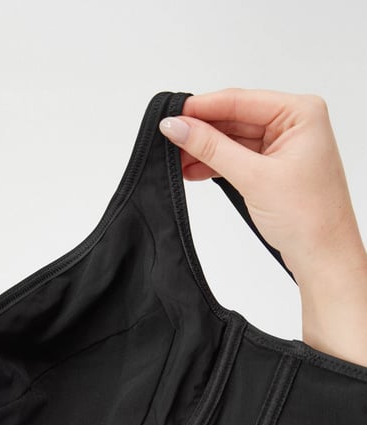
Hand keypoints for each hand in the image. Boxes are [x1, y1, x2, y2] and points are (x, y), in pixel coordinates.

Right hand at [159, 87, 365, 286]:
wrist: (324, 257)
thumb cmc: (310, 217)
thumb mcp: (254, 177)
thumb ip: (212, 148)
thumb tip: (178, 126)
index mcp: (300, 113)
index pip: (240, 100)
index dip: (202, 108)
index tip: (171, 116)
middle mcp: (294, 124)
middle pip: (235, 119)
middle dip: (201, 132)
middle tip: (168, 141)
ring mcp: (284, 147)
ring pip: (233, 140)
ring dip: (205, 151)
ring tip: (176, 161)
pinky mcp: (275, 169)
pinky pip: (238, 158)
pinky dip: (216, 164)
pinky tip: (193, 171)